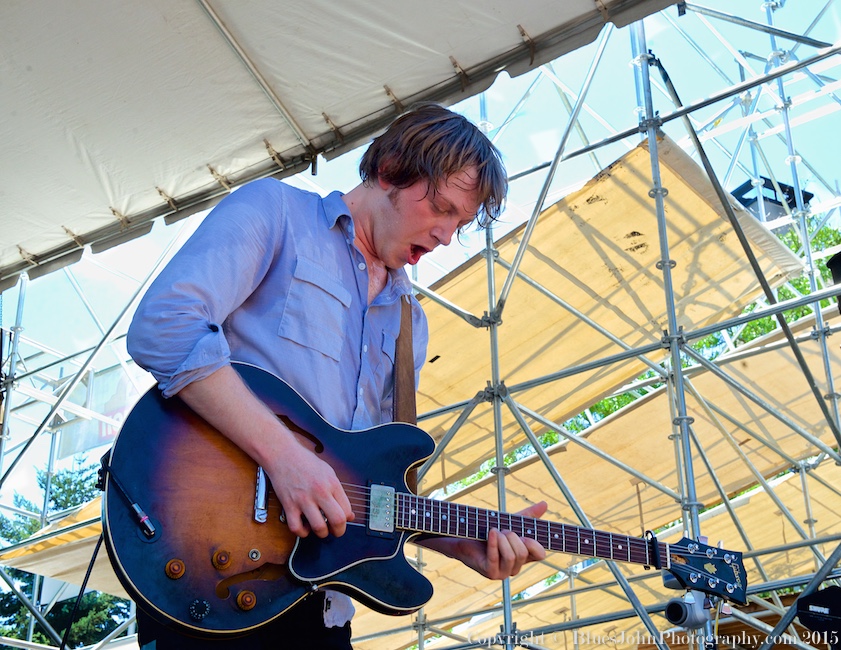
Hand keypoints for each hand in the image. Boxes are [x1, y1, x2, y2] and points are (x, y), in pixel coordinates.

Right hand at [176, 365, 353, 539]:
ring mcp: (304, 499)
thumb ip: (339, 493)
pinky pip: (296, 528)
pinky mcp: (289, 504)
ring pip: (318, 527)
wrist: (283, 454)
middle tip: (335, 531)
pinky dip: (301, 532)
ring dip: (320, 533)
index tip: (342, 520)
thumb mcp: (328, 473)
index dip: (346, 519)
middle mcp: (320, 492)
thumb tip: (349, 514)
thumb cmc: (306, 462)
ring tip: (319, 528)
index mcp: (332, 483)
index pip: (346, 510)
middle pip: (337, 520)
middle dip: (338, 531)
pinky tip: (303, 527)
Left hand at [419, 501, 547, 579]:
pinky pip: (495, 558)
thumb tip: (545, 503)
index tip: (524, 533)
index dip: (534, 543)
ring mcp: (502, 572)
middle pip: (523, 552)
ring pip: (511, 556)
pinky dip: (493, 543)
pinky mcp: (489, 573)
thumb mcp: (510, 521)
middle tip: (501, 529)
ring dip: (502, 539)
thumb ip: (528, 515)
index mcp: (523, 557)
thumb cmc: (487, 530)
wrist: (463, 536)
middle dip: (512, 537)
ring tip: (493, 531)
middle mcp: (515, 567)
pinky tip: (491, 532)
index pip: (540, 555)